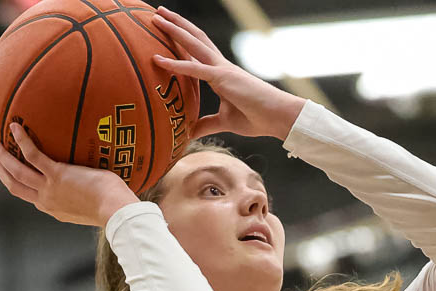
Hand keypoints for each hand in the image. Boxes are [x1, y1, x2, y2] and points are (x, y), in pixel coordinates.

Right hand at [0, 122, 139, 226]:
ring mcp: (49, 188)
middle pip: (14, 185)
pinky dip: (21, 140)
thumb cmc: (112, 207)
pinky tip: (15, 126)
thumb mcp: (91, 204)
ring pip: (16, 172)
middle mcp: (46, 201)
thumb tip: (92, 183)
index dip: (15, 182)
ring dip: (2, 157)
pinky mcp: (56, 175)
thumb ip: (83, 195)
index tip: (10, 172)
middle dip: (1, 169)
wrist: (115, 211)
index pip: (28, 195)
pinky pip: (32, 155)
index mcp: (53, 208)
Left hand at [152, 7, 305, 140]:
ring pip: (193, 44)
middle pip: (194, 38)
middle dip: (176, 25)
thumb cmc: (256, 118)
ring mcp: (221, 70)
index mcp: (221, 73)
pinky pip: (195, 69)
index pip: (199, 51)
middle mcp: (220, 66)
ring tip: (156, 17)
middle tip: (158, 13)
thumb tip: (189, 133)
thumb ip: (206, 124)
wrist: (278, 117)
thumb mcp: (225, 122)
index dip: (183, 39)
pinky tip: (158, 59)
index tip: (168, 30)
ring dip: (174, 30)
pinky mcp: (223, 78)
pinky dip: (176, 64)